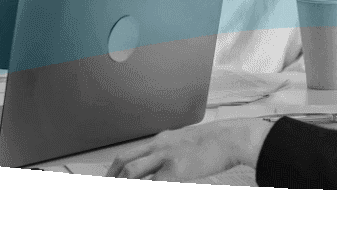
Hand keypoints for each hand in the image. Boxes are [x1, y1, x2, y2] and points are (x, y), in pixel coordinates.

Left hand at [106, 117, 273, 182]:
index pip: (129, 153)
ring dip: (120, 186)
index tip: (110, 180)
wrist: (232, 138)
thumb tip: (164, 168)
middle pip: (124, 161)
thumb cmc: (216, 143)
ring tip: (115, 197)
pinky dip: (141, 193)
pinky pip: (151, 185)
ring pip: (132, 172)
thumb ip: (172, 153)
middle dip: (111, 178)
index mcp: (161, 140)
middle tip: (104, 190)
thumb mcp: (187, 143)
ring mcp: (165, 156)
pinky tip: (139, 199)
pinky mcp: (176, 168)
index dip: (115, 168)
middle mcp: (159, 146)